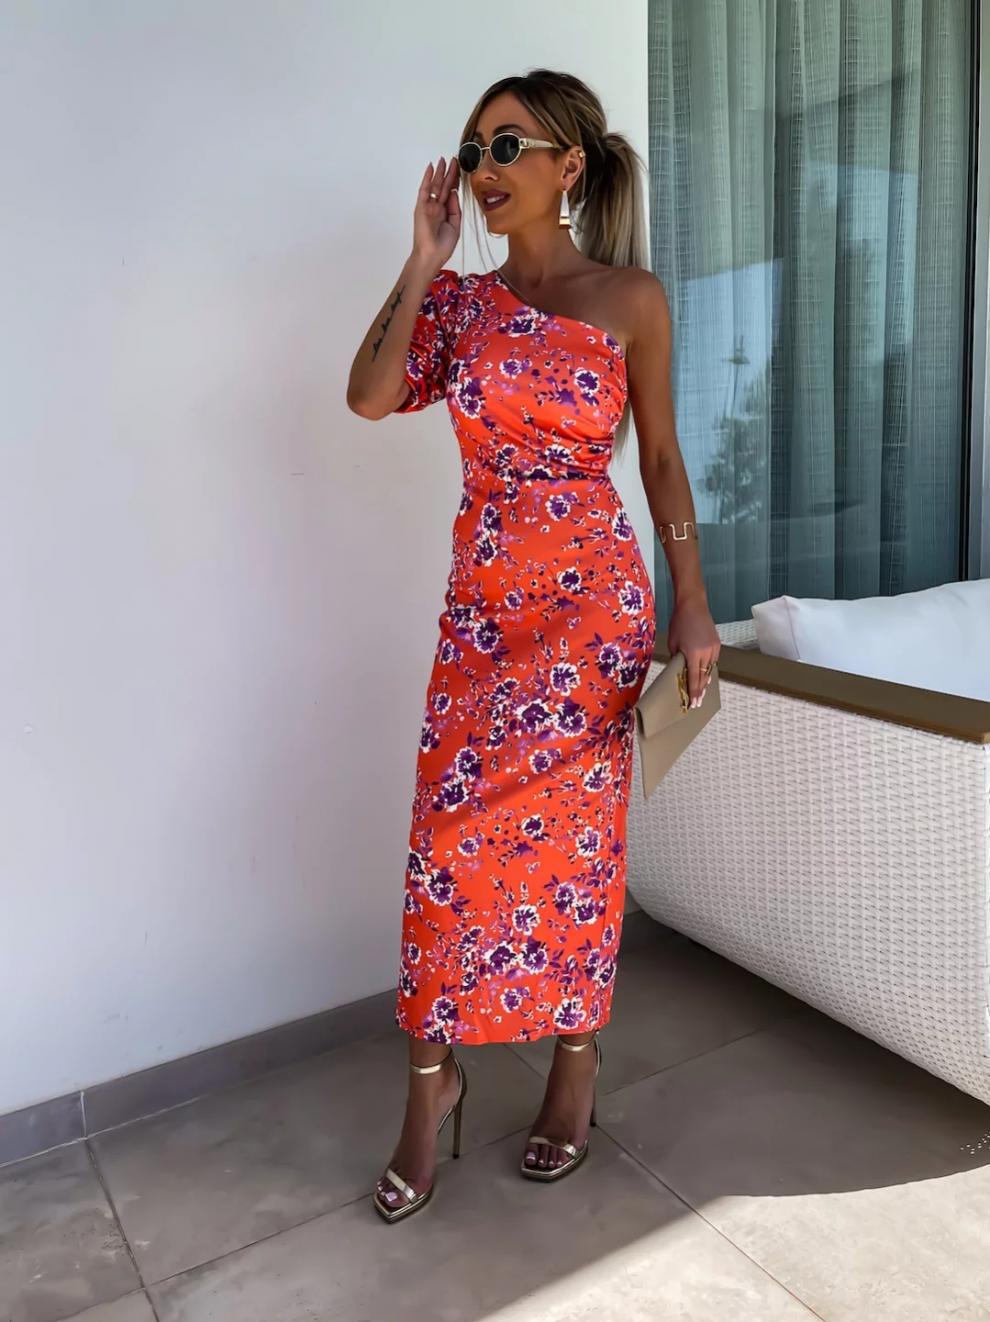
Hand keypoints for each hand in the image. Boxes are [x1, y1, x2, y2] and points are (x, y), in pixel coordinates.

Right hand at [412, 156, 461, 269]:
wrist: (432, 255)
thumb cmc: (443, 246)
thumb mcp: (455, 225)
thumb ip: (455, 208)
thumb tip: (455, 192)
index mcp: (445, 212)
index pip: (451, 193)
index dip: (456, 182)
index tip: (461, 171)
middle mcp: (437, 207)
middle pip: (444, 186)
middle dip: (449, 173)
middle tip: (454, 160)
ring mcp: (428, 206)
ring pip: (435, 185)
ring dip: (439, 172)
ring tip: (443, 160)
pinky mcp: (421, 206)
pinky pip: (424, 190)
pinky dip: (427, 178)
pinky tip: (430, 168)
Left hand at [667, 593, 720, 707]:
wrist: (693, 605)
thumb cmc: (679, 622)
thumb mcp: (673, 642)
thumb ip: (677, 658)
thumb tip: (680, 670)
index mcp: (693, 653)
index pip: (694, 678)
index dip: (694, 692)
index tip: (694, 703)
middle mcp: (706, 652)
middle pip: (703, 677)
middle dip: (700, 690)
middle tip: (697, 702)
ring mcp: (714, 648)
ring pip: (709, 669)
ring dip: (705, 679)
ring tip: (701, 691)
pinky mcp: (717, 644)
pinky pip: (713, 661)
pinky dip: (708, 668)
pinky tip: (705, 674)